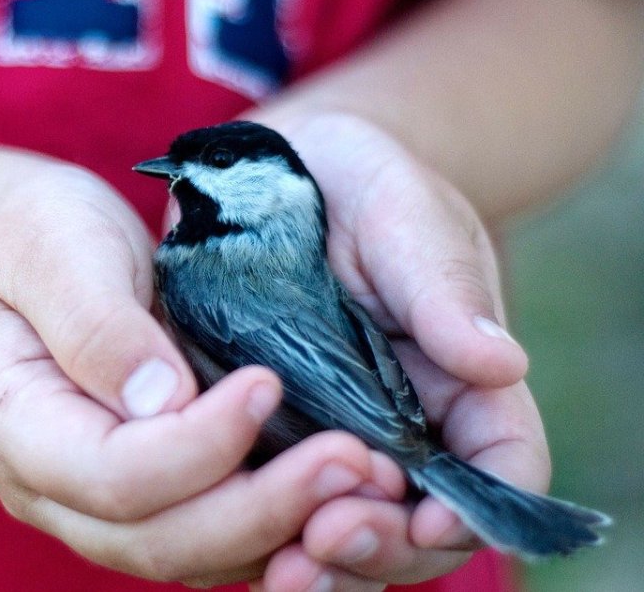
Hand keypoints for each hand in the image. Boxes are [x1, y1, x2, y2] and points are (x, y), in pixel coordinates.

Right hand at [0, 153, 398, 584]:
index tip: (266, 385)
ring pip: (198, 555)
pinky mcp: (151, 495)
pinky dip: (283, 525)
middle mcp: (53, 489)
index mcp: (16, 427)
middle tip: (353, 459)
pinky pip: (219, 537)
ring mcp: (99, 505)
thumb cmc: (30, 234)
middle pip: (161, 538)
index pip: (112, 475)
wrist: (18, 245)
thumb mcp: (52, 251)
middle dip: (264, 508)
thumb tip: (163, 400)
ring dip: (287, 529)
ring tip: (370, 481)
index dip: (197, 446)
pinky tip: (342, 489)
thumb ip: (97, 324)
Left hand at [246, 110, 543, 590]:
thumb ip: (442, 283)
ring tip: (279, 566)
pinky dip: (259, 531)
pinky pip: (271, 502)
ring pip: (342, 530)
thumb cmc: (357, 183)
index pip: (500, 469)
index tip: (425, 521)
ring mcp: (332, 435)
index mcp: (464, 381)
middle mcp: (405, 426)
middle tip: (325, 542)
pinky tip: (222, 531)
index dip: (474, 511)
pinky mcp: (265, 432)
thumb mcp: (402, 212)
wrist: (277, 170)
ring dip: (318, 560)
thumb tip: (498, 359)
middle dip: (379, 548)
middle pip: (417, 525)